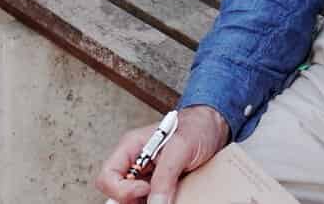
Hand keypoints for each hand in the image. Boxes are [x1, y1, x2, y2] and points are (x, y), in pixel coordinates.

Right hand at [94, 106, 230, 203]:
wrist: (215, 129)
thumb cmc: (197, 127)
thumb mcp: (181, 147)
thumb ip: (165, 175)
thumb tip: (155, 203)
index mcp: (131, 148)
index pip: (107, 177)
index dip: (122, 190)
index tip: (145, 189)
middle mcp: (135, 163)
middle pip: (118, 194)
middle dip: (135, 200)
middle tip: (159, 196)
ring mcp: (147, 176)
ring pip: (134, 201)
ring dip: (149, 202)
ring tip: (171, 194)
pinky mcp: (160, 186)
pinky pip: (152, 201)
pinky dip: (160, 203)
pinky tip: (174, 197)